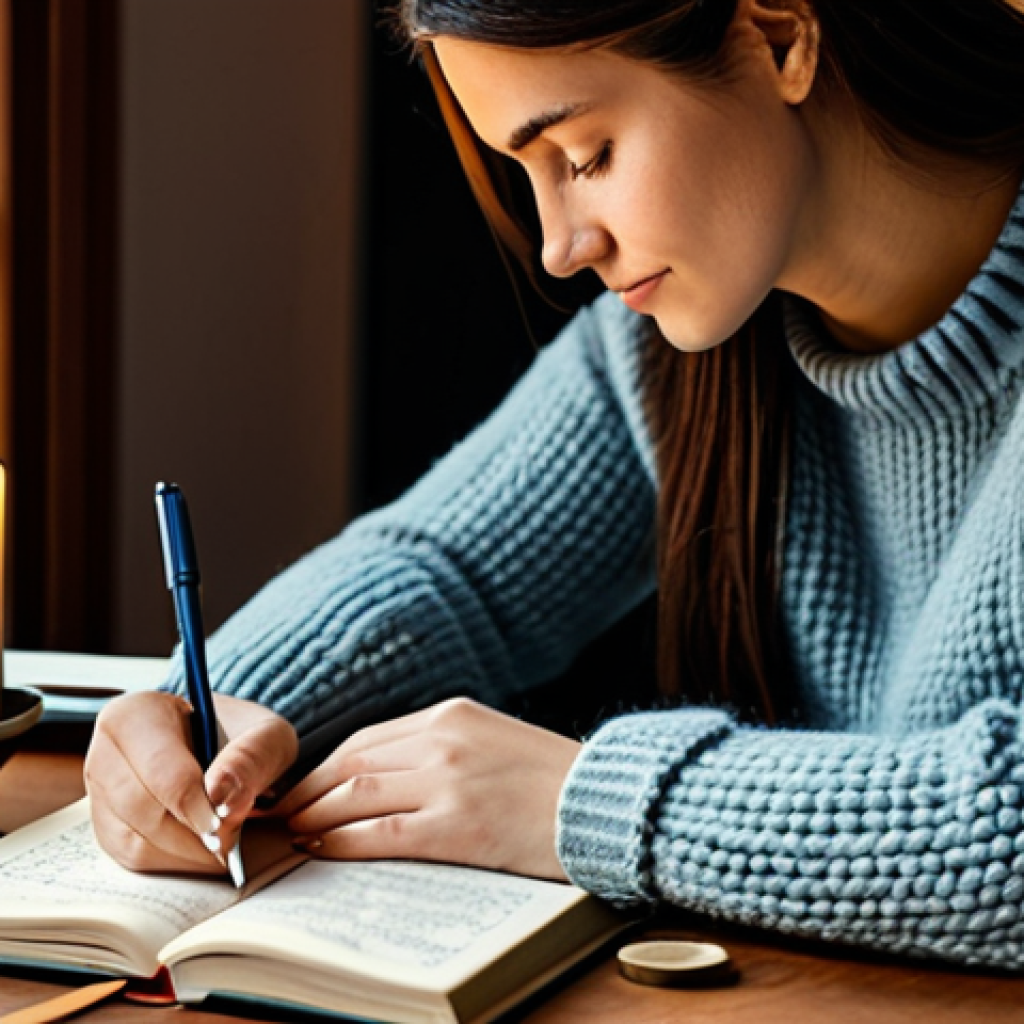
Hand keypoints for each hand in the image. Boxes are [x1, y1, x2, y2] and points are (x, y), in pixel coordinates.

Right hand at [85, 690, 297, 873]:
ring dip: (184, 853)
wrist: (229, 752)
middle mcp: (107, 753)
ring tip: (222, 844)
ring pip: (134, 841)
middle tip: (230, 839)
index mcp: (138, 714)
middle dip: (191, 834)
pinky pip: (133, 859)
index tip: (223, 822)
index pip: (159, 768)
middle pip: (142, 809)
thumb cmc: (244, 738)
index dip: (193, 803)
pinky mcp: (106, 829)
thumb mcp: (266, 735)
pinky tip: (202, 851)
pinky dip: (173, 863)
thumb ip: (251, 757)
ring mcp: (100, 794)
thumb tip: (220, 794)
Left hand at [275, 697, 581, 880]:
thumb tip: (384, 775)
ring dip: (317, 814)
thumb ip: (442, 746)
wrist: (600, 802)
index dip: (325, 765)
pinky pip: (382, 832)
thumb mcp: (492, 739)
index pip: (367, 738)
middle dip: (309, 790)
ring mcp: (449, 781)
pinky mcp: (457, 825)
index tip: (304, 786)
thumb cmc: (549, 777)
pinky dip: (343, 840)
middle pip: (352, 762)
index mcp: (451, 714)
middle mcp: (444, 740)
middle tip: (283, 813)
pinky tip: (325, 848)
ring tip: (296, 833)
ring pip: (357, 793)